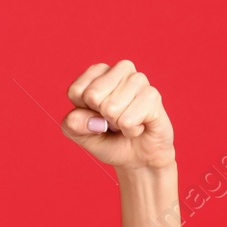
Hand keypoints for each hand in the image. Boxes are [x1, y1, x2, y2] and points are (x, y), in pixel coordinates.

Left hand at [61, 60, 175, 169]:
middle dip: (100, 117)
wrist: (139, 157)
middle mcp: (121, 69)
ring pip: (110, 108)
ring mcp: (139, 80)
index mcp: (98, 72)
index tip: (96, 115)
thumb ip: (73, 124)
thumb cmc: (109, 140)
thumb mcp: (81, 134)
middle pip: (92, 96)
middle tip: (113, 121)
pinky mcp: (153, 96)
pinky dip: (130, 131)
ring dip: (117, 124)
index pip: (76, 90)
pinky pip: (128, 120)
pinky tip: (139, 127)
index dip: (83, 112)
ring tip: (127, 122)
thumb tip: (86, 118)